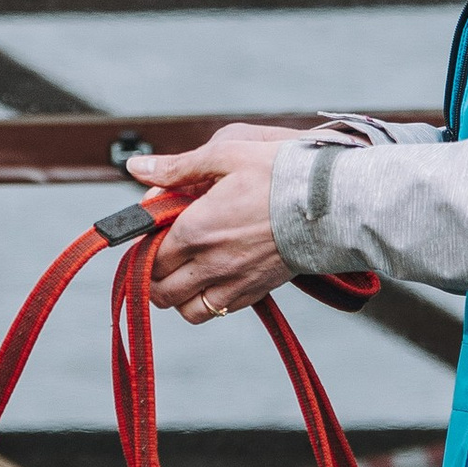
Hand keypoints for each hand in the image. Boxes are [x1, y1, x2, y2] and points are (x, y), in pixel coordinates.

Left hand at [125, 125, 294, 323]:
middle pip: (160, 290)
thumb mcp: (225, 155)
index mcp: (195, 229)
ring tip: (186, 271)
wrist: (332, 202)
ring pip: (186, 310)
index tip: (155, 231)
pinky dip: (207, 302)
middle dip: (154, 274)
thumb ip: (177, 167)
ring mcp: (233, 283)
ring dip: (179, 294)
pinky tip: (215, 277)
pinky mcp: (255, 292)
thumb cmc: (280, 173)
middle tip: (165, 252)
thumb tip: (135, 168)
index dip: (145, 245)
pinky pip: (216, 312)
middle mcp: (210, 263)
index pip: (149, 255)